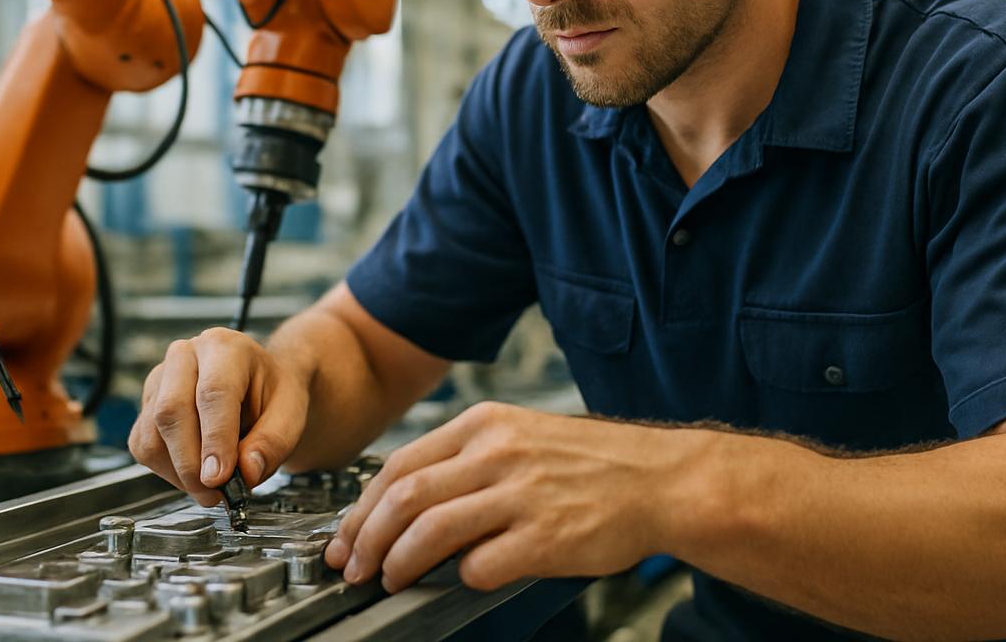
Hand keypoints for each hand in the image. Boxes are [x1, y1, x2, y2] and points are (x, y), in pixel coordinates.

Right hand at [128, 327, 310, 504]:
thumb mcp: (291, 414)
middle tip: (216, 493)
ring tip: (211, 487)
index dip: (215, 440)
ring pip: (152, 432)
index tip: (219, 478)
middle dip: (191, 463)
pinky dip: (166, 470)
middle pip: (172, 411)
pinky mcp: (146, 404)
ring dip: (179, 472)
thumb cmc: (272, 393)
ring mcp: (160, 379)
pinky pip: (143, 444)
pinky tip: (194, 472)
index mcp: (225, 347)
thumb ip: (273, 443)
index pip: (213, 393)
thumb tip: (246, 473)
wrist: (258, 382)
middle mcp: (185, 356)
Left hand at [324, 401, 680, 591]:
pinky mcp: (546, 536)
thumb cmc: (591, 464)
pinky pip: (481, 565)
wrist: (660, 480)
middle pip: (404, 496)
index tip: (345, 536)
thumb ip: (466, 460)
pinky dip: (461, 577)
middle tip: (352, 567)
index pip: (399, 464)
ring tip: (389, 581)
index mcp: (485, 425)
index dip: (361, 507)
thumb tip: (404, 505)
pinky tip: (462, 580)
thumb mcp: (521, 436)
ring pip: (430, 530)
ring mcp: (522, 493)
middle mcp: (499, 452)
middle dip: (366, 538)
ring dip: (398, 563)